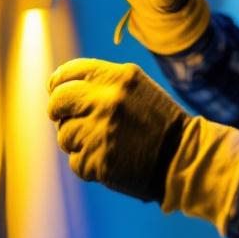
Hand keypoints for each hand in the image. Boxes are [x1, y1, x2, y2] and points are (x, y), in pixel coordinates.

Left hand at [47, 58, 186, 202]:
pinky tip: (109, 159)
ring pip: (64, 135)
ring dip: (77, 142)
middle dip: (58, 111)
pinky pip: (76, 162)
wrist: (183, 157)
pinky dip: (88, 164)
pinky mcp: (98, 161)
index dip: (57, 83)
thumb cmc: (157, 120)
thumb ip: (100, 82)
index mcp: (117, 77)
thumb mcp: (134, 87)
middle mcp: (107, 101)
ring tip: (103, 142)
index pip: (68, 73)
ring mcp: (101, 132)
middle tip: (65, 118)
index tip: (56, 91)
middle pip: (58, 101)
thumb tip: (57, 85)